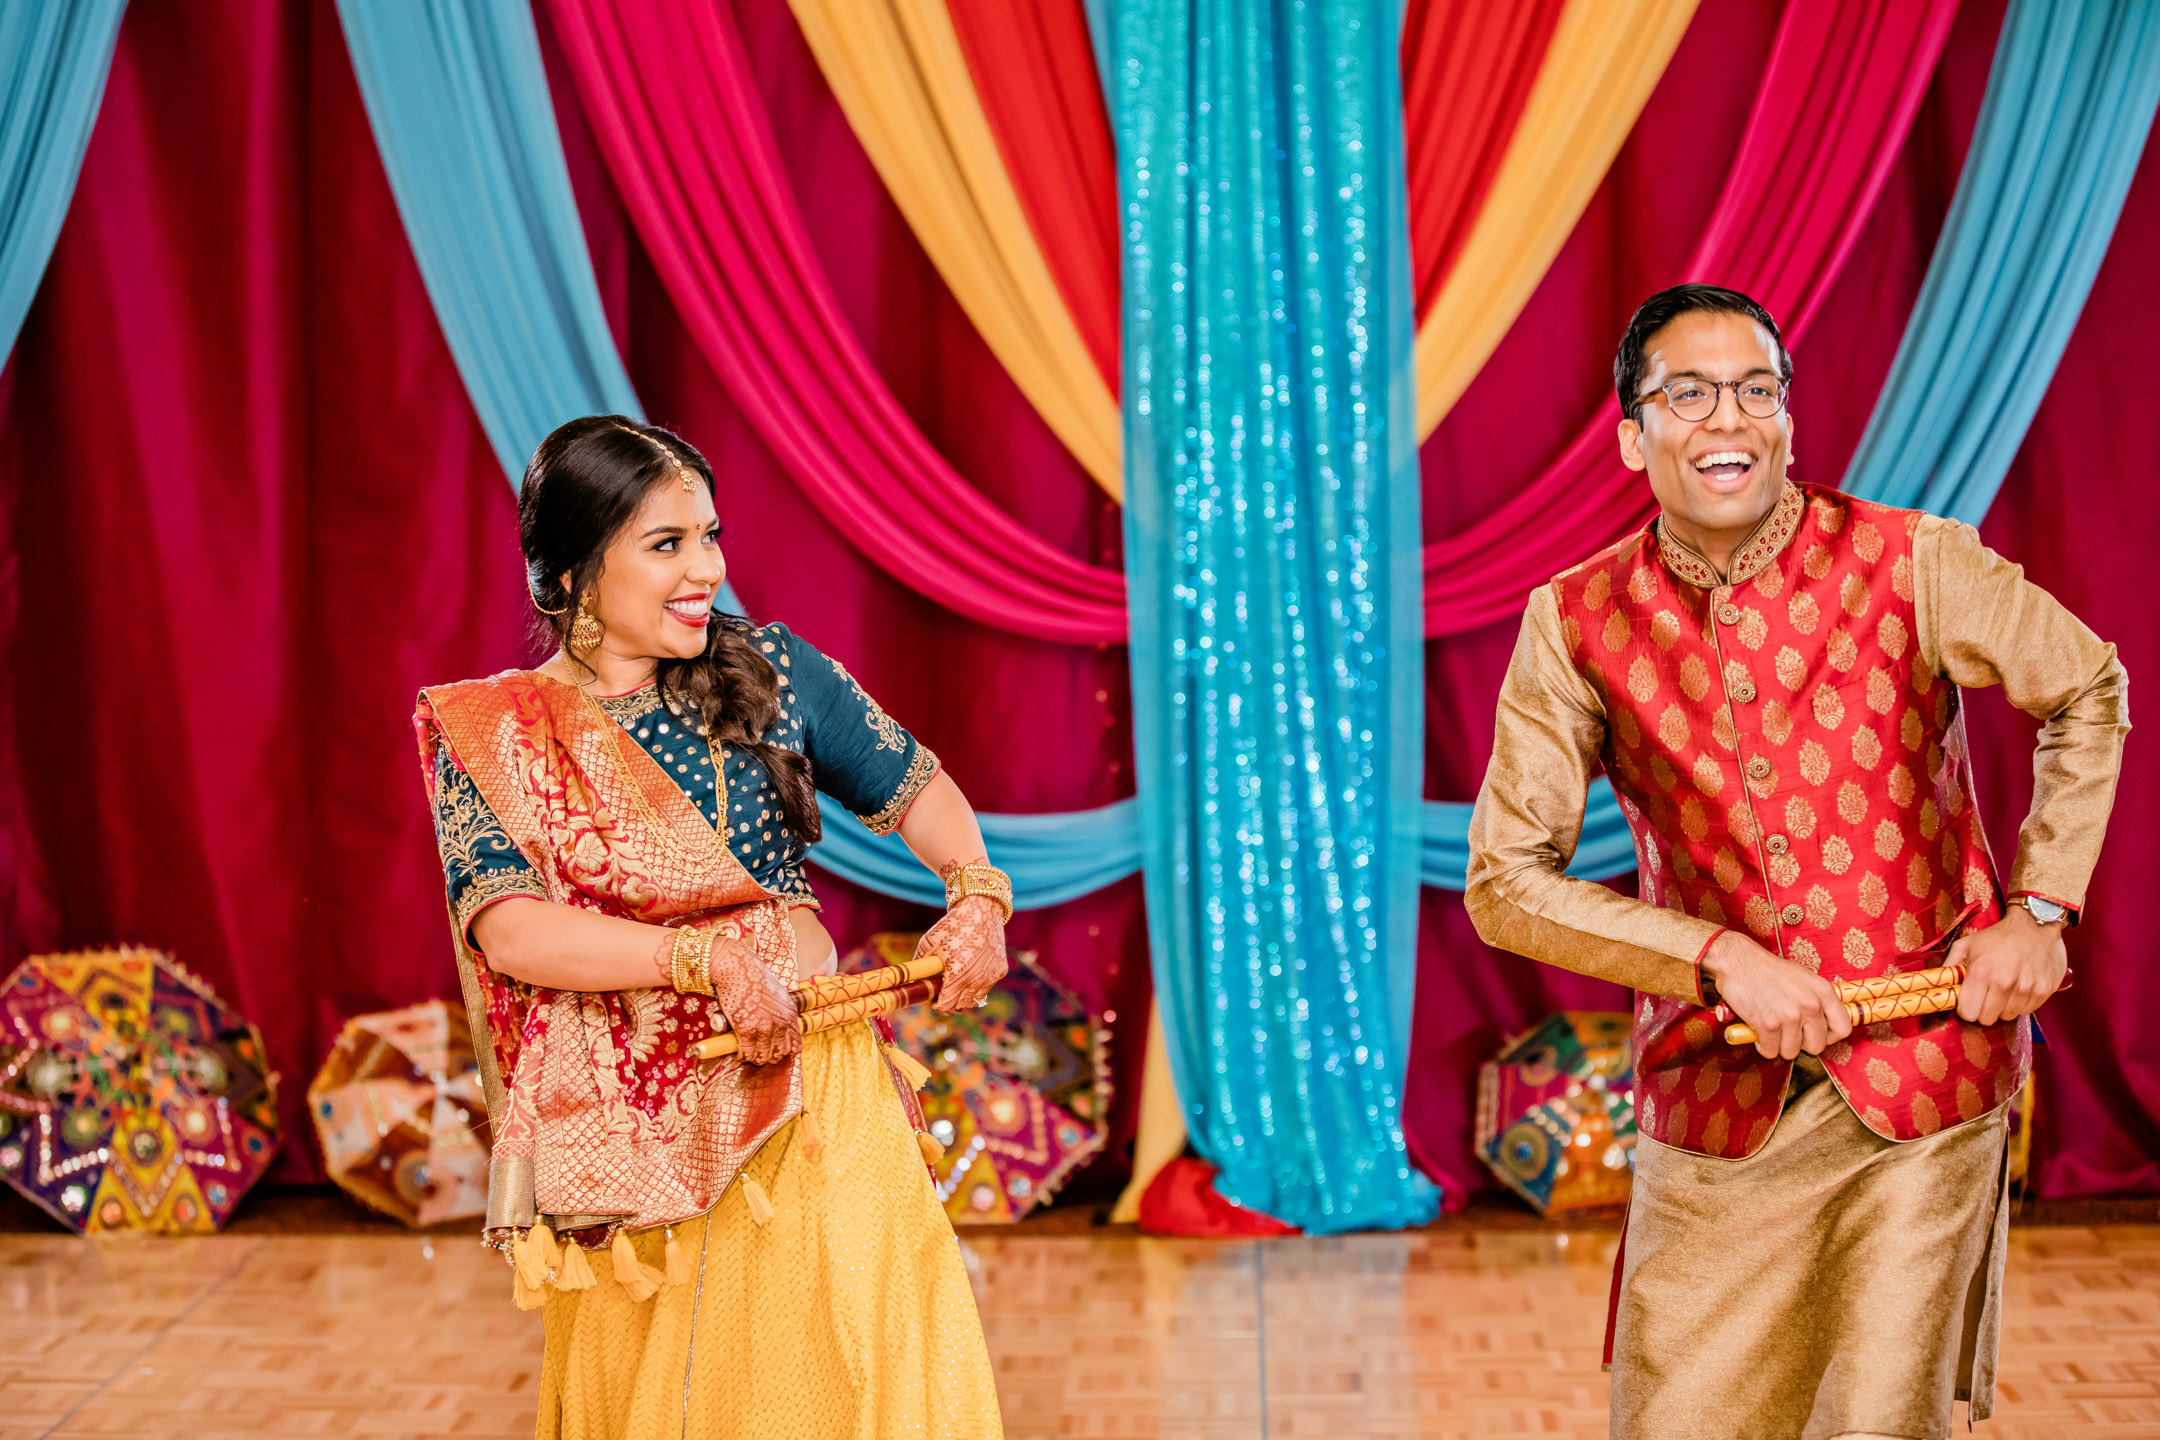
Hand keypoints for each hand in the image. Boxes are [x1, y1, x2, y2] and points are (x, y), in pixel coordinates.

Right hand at [707, 935, 802, 1065]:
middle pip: (779, 1054)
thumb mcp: (777, 995)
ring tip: (748, 1053)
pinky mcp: (746, 1030)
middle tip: (759, 1054)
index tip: (776, 1052)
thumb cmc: (754, 979)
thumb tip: (777, 1030)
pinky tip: (738, 1052)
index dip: (785, 1052)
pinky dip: (742, 1055)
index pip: (795, 1045)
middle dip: (769, 1056)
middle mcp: (780, 1023)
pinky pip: (746, 1053)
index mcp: (790, 1014)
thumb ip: (780, 1013)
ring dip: (754, 1058)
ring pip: (762, 1057)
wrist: (737, 969)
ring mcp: (763, 1028)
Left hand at [923, 894, 1007, 1012]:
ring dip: (963, 998)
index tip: (932, 1001)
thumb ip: (919, 963)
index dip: (937, 1006)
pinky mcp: (1000, 970)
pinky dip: (977, 986)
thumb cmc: (952, 925)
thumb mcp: (928, 942)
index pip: (946, 1005)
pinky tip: (969, 974)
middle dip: (949, 1005)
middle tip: (942, 996)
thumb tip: (909, 979)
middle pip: (960, 1006)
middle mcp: (976, 979)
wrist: (981, 909)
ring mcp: (991, 976)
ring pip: (975, 1000)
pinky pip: (986, 987)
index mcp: (957, 974)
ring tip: (955, 988)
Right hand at [1703, 930, 1852, 1061]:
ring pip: (1791, 1052)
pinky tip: (1758, 1030)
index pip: (1842, 1029)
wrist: (1738, 962)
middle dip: (1800, 1044)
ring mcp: (1789, 1016)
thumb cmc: (1769, 970)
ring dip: (1778, 1045)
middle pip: (1816, 1046)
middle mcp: (1810, 1005)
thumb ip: (1819, 999)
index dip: (1829, 1037)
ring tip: (1770, 1028)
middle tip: (1787, 1032)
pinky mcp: (1768, 1025)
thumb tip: (1827, 1023)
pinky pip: (1770, 1051)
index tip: (1814, 1034)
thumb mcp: (1804, 978)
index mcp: (1824, 992)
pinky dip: (1762, 1045)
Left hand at [1949, 907, 2065, 1025]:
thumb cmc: (1997, 937)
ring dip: (2004, 1006)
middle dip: (1984, 1010)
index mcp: (1981, 971)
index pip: (1968, 1013)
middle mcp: (2004, 982)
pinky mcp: (2043, 991)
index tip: (1969, 1002)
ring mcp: (2026, 988)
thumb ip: (1949, 967)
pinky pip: (2027, 1011)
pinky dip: (2021, 1003)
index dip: (1966, 1009)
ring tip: (2005, 988)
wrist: (2034, 926)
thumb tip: (1936, 986)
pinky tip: (2020, 987)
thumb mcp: (1966, 945)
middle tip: (1986, 996)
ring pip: (2008, 1016)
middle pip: (1987, 1019)